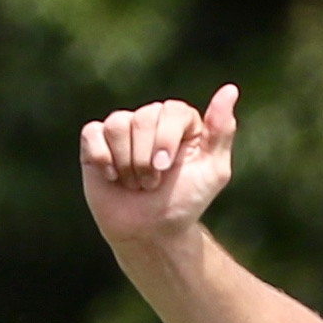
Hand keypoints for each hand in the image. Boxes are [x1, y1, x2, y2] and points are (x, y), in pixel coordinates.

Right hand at [79, 84, 239, 246]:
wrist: (150, 232)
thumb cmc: (183, 203)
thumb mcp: (213, 171)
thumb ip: (222, 131)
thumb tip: (230, 90)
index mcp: (180, 120)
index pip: (171, 110)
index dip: (166, 139)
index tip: (165, 169)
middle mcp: (150, 119)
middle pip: (142, 118)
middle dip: (146, 159)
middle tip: (151, 183)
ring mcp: (122, 129)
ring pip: (117, 125)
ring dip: (127, 164)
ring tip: (135, 182)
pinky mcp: (95, 142)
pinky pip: (92, 134)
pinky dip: (102, 159)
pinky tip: (111, 177)